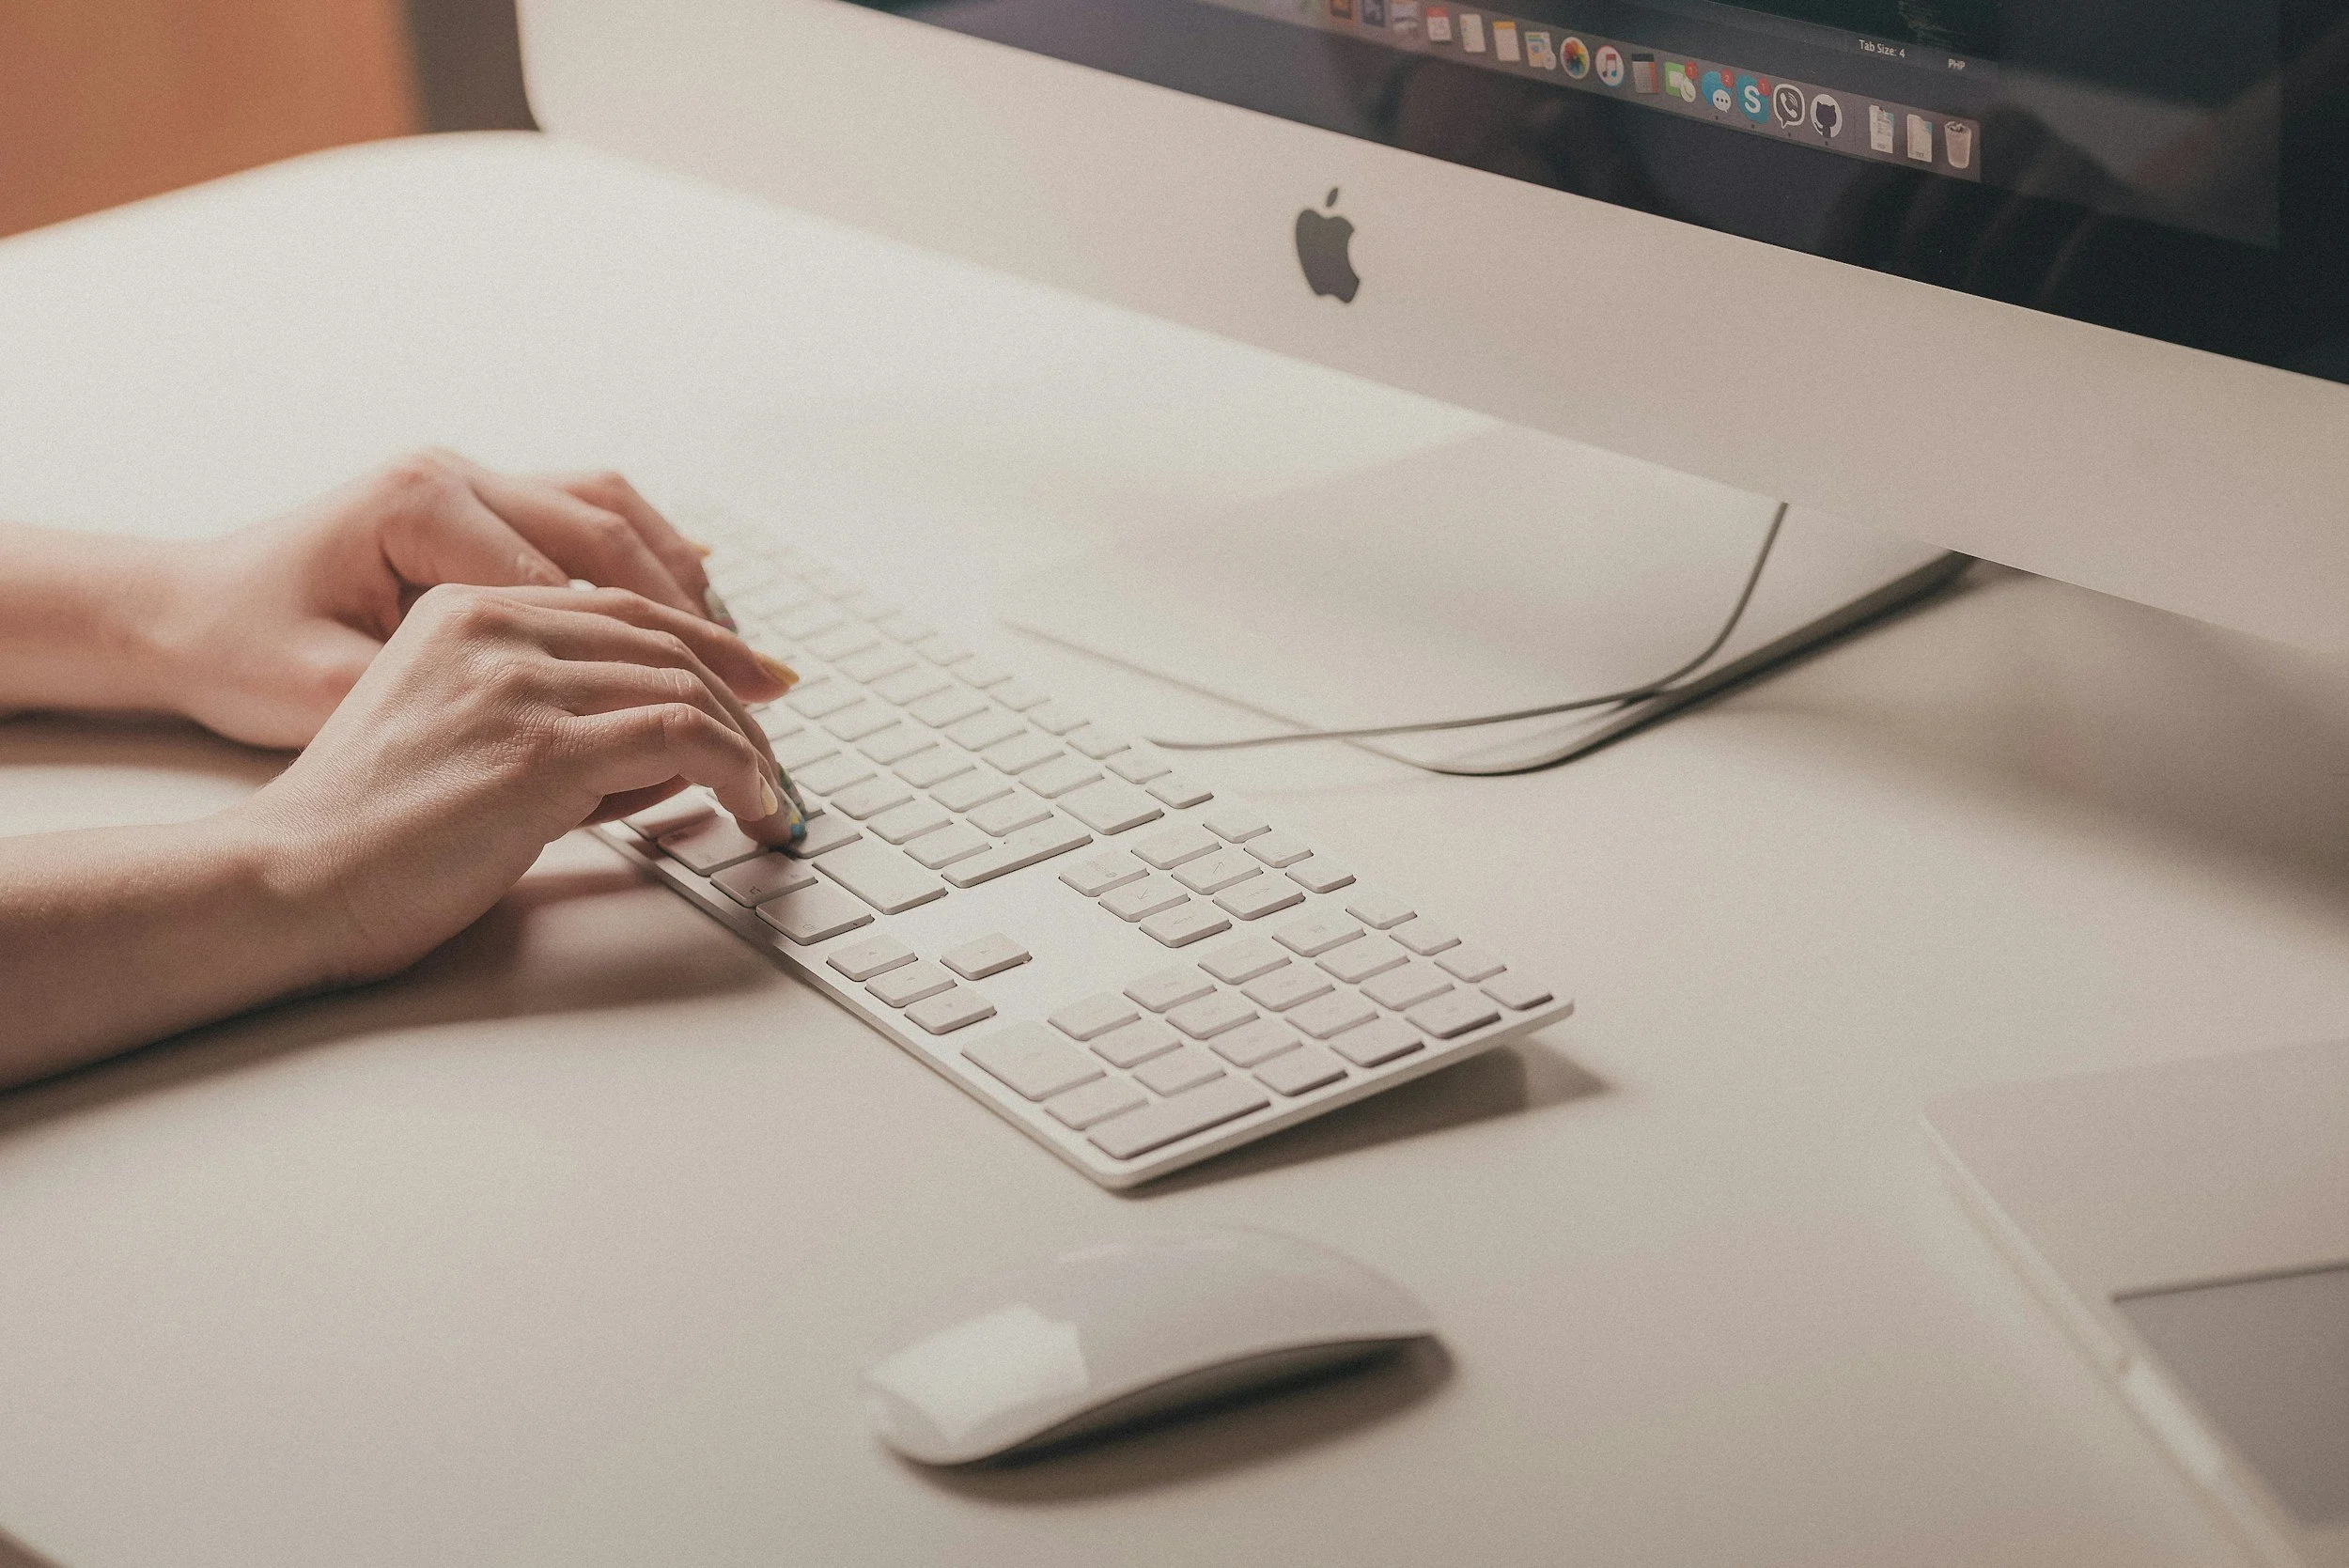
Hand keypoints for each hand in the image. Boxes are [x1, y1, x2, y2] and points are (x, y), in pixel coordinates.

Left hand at [150, 450, 767, 748]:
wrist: (177, 607)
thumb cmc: (239, 651)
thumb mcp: (327, 692)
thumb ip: (450, 703)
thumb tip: (562, 739)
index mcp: (419, 505)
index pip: (569, 582)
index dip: (650, 656)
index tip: (707, 717)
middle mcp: (453, 473)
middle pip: (612, 534)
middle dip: (698, 615)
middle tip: (766, 683)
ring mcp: (468, 476)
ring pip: (614, 509)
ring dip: (686, 578)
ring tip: (743, 648)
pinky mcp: (476, 497)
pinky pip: (589, 508)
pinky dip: (650, 550)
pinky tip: (697, 593)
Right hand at [227, 583, 801, 987]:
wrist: (292, 878)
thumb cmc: (369, 832)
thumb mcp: (465, 739)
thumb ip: (560, 722)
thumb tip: (673, 748)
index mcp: (466, 611)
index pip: (623, 609)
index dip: (707, 642)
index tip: (760, 680)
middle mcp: (494, 628)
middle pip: (663, 640)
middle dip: (741, 696)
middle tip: (779, 750)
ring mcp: (518, 684)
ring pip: (683, 685)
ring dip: (747, 744)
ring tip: (769, 795)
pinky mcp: (539, 748)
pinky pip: (678, 736)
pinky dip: (735, 768)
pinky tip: (749, 803)